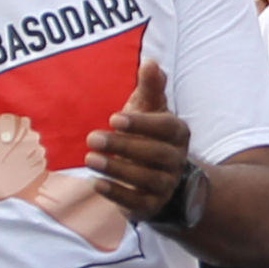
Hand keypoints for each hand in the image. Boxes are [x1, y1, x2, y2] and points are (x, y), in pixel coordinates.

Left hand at [84, 59, 194, 220]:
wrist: (160, 180)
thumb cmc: (149, 137)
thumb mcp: (150, 111)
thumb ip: (150, 88)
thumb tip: (150, 62)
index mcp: (178, 134)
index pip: (167, 128)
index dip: (142, 123)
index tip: (114, 118)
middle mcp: (177, 160)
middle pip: (157, 154)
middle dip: (124, 146)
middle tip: (93, 138)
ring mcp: (166, 185)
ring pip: (147, 179)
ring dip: (117, 169)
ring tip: (90, 159)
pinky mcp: (152, 205)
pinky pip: (138, 202)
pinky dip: (117, 193)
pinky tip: (96, 183)